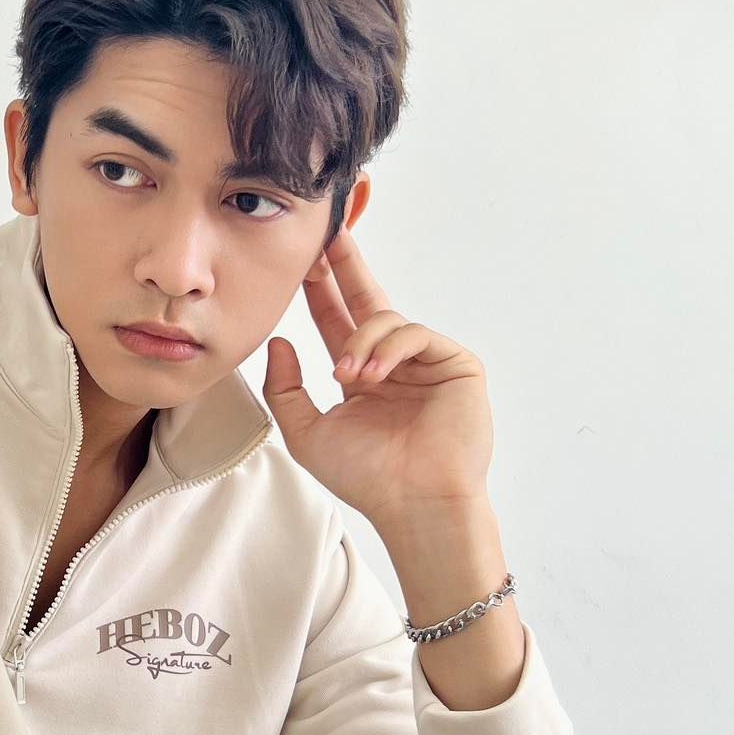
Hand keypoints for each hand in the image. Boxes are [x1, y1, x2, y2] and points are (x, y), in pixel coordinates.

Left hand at [261, 221, 493, 527]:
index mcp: (362, 375)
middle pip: (367, 298)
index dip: (318, 288)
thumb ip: (285, 388)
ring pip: (386, 320)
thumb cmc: (366, 476)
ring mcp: (426, 362)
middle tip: (329, 231)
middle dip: (346, 264)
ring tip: (347, 376)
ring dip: (358, 342)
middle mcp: (394, 363)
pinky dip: (388, 349)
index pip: (335, 319)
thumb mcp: (306, 432)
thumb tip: (278, 341)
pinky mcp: (456, 363)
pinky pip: (415, 334)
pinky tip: (371, 376)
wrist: (413, 503)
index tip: (301, 258)